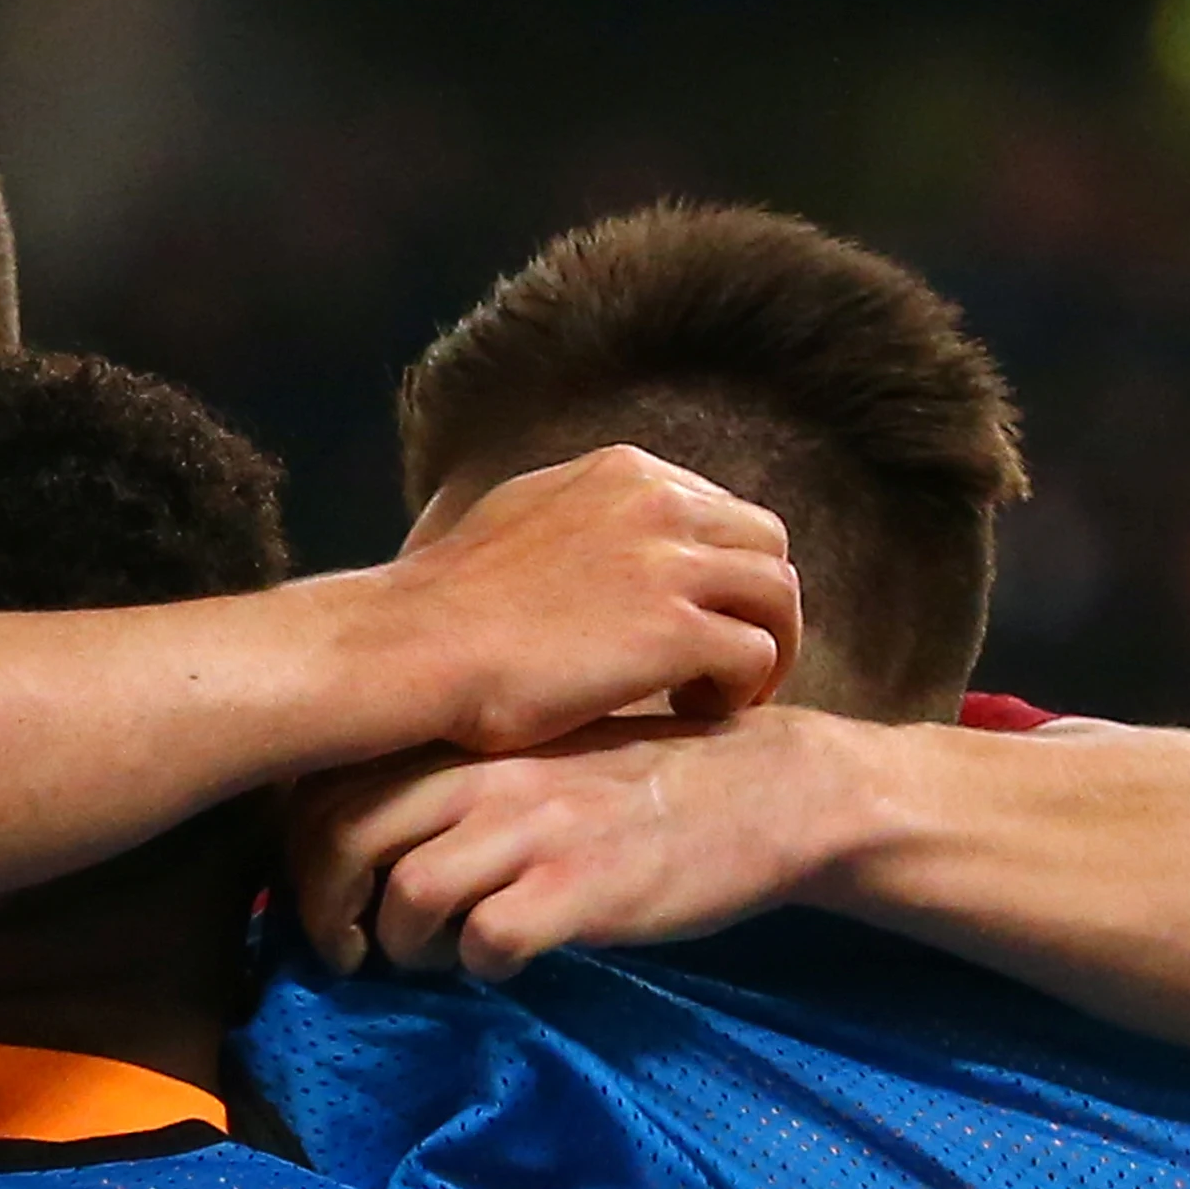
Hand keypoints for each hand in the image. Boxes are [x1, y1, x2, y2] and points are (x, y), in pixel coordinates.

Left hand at [292, 709, 866, 979]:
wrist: (769, 792)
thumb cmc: (642, 784)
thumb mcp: (538, 758)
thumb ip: (456, 783)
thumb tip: (360, 837)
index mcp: (472, 742)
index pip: (334, 783)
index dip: (301, 852)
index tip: (323, 897)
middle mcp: (492, 776)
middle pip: (344, 837)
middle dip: (325, 909)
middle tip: (348, 950)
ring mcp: (537, 831)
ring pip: (408, 895)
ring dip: (403, 946)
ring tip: (432, 958)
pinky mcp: (583, 889)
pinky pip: (487, 941)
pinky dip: (479, 965)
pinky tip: (505, 962)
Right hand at [371, 446, 798, 754]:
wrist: (412, 647)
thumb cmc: (441, 606)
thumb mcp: (515, 519)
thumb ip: (574, 517)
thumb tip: (585, 539)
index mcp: (623, 474)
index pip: (718, 510)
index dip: (720, 571)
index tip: (696, 618)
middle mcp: (658, 504)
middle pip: (766, 545)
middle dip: (758, 605)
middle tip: (728, 661)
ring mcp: (670, 565)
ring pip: (777, 596)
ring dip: (763, 649)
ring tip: (719, 695)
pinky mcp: (674, 631)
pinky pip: (754, 654)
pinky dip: (739, 690)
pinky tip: (691, 714)